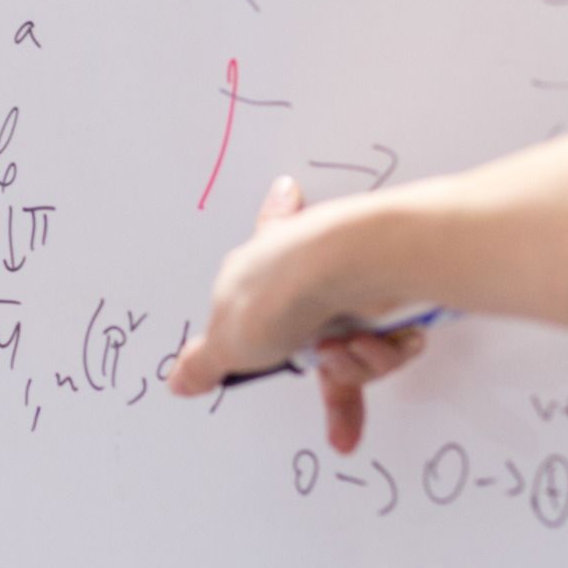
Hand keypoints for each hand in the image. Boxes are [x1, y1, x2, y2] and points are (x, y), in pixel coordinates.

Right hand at [166, 176, 426, 453]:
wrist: (350, 270)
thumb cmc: (283, 289)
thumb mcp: (225, 342)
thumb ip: (203, 365)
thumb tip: (176, 380)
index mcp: (258, 265)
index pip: (262, 234)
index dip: (272, 214)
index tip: (287, 188)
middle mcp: (307, 267)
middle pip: (310, 331)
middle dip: (321, 364)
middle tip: (321, 358)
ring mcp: (351, 282)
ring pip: (350, 351)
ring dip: (348, 366)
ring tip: (341, 347)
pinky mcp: (391, 299)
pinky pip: (385, 349)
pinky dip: (377, 356)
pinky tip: (369, 343)